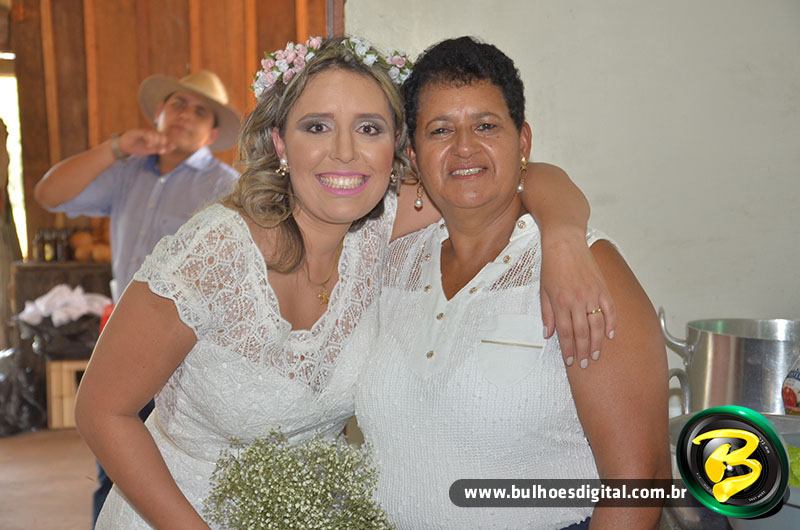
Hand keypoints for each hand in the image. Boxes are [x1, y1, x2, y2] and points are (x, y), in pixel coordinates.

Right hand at [116, 129, 174, 156]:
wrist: (124, 146)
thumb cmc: (137, 147)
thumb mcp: (149, 150)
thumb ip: (158, 149)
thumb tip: (167, 150)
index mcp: (154, 137)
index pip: (164, 138)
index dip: (169, 142)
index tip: (174, 146)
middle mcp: (150, 133)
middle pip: (161, 134)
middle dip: (164, 141)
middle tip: (164, 147)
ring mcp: (144, 132)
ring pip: (154, 134)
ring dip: (156, 140)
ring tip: (153, 147)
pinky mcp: (138, 132)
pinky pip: (145, 133)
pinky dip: (149, 139)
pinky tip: (148, 145)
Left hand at [539, 227, 615, 367]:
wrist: (564, 243)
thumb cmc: (553, 265)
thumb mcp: (543, 291)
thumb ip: (547, 314)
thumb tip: (548, 334)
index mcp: (561, 302)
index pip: (565, 333)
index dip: (568, 349)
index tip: (570, 360)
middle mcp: (577, 300)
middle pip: (582, 333)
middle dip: (583, 351)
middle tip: (584, 363)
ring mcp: (592, 295)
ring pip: (597, 325)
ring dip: (597, 343)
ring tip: (596, 355)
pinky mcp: (602, 288)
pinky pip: (610, 310)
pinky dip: (611, 324)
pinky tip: (610, 335)